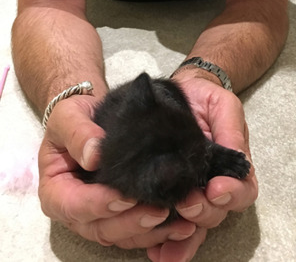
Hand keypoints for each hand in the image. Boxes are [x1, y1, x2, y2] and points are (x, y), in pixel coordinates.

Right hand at [38, 94, 196, 253]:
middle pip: (100, 228)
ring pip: (122, 235)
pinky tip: (183, 224)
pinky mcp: (120, 215)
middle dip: (130, 222)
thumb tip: (93, 156)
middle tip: (158, 211)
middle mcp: (76, 211)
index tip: (124, 196)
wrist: (92, 117)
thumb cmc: (75, 117)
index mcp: (56, 190)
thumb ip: (77, 133)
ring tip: (179, 222)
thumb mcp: (68, 115)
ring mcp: (98, 216)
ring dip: (150, 232)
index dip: (99, 204)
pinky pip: (137, 231)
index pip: (74, 205)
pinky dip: (159, 231)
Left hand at [147, 74, 257, 260]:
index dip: (233, 193)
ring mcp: (192, 189)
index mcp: (233, 165)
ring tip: (165, 244)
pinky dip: (166, 240)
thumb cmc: (205, 98)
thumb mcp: (223, 105)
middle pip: (218, 211)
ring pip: (195, 223)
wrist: (180, 92)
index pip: (243, 188)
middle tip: (188, 202)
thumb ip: (231, 127)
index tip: (217, 187)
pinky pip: (172, 222)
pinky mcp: (169, 191)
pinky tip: (154, 250)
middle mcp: (214, 182)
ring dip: (183, 237)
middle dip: (204, 211)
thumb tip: (237, 156)